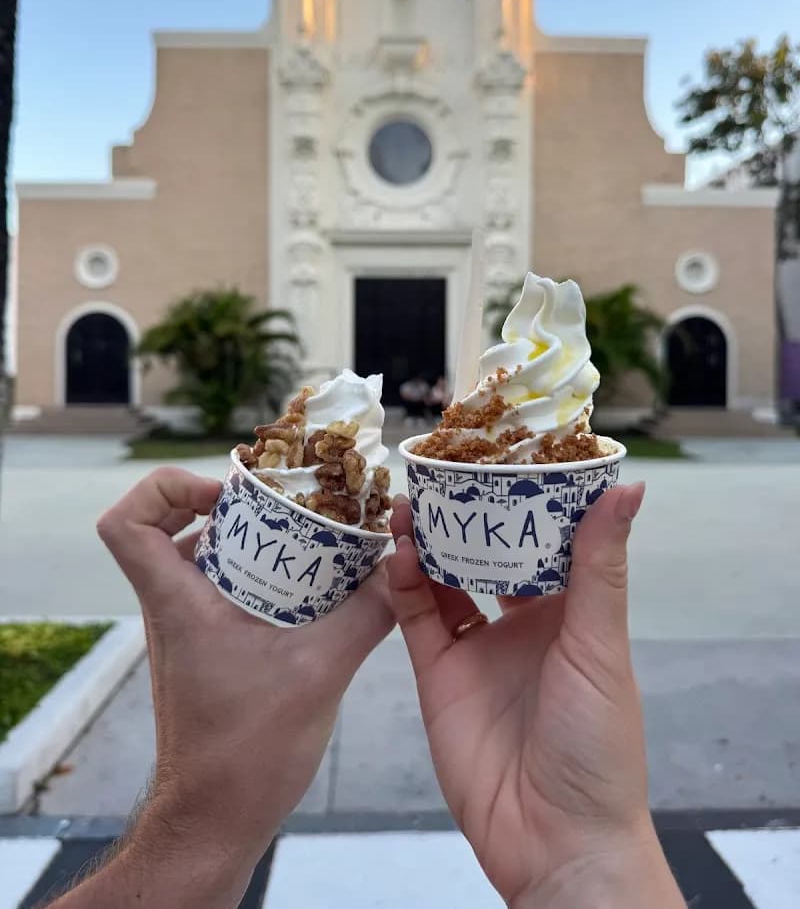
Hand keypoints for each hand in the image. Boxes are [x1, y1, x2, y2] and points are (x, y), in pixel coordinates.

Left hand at [53, 467, 393, 908]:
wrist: (216, 818)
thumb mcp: (320, 672)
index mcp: (177, 602)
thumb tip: (400, 568)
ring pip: (200, 557)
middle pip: (171, 526)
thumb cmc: (247, 753)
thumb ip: (366, 614)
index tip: (223, 496)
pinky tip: (307, 590)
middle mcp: (171, 607)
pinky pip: (221, 589)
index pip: (126, 523)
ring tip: (302, 540)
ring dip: (246, 540)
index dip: (165, 489)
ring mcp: (185, 628)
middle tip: (284, 507)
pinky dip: (257, 575)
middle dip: (229, 505)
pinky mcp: (205, 648)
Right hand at [389, 485, 684, 908]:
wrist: (554, 839)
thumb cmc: (597, 742)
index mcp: (572, 613)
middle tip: (446, 469)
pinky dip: (405, 583)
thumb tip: (626, 488)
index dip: (528, 500)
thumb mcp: (601, 646)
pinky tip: (398, 550)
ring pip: (447, 578)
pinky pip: (418, 619)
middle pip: (491, 554)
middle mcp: (523, 625)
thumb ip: (600, 567)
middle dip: (468, 515)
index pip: (548, 541)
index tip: (507, 454)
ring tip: (410, 499)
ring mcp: (478, 649)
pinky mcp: (439, 676)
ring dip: (429, 541)